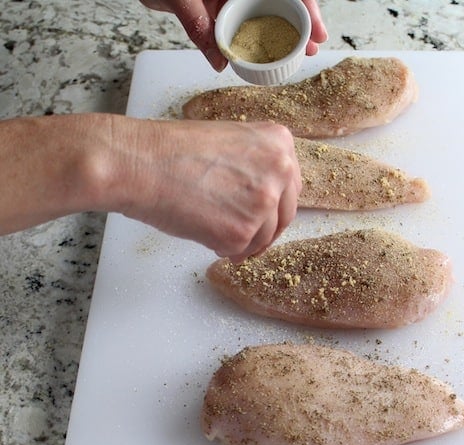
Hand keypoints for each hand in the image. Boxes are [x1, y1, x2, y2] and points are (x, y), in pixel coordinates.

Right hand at [113, 117, 300, 261]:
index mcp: (278, 143)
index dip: (275, 205)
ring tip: (211, 227)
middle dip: (264, 228)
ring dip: (242, 240)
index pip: (291, 186)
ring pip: (264, 237)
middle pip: (284, 215)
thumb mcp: (230, 141)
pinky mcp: (243, 232)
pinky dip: (224, 248)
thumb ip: (257, 164)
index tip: (263, 213)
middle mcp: (279, 170)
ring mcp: (263, 203)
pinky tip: (202, 231)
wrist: (139, 163)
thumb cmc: (172, 151)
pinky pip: (242, 251)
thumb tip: (267, 195)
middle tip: (242, 232)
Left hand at [140, 0, 327, 70]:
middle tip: (313, 48)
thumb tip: (219, 59)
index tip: (318, 30)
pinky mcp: (224, 5)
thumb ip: (197, 25)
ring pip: (267, 12)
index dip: (307, 8)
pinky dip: (256, 39)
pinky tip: (263, 56)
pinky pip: (246, 23)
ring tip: (296, 56)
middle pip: (282, 2)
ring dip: (282, 34)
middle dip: (300, 24)